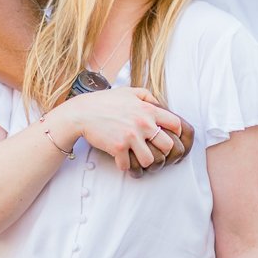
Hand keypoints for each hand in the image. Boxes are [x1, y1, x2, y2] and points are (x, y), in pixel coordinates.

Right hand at [52, 87, 182, 172]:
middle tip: (152, 150)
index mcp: (148, 110)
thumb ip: (147, 96)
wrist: (82, 113)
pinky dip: (123, 164)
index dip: (175, 133)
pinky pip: (128, 165)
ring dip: (143, 161)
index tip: (167, 137)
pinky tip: (119, 158)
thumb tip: (160, 104)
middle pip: (168, 146)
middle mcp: (143, 123)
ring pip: (149, 160)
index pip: (175, 124)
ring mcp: (131, 137)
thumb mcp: (128, 92)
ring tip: (135, 156)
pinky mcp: (118, 148)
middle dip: (162, 151)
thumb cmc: (105, 102)